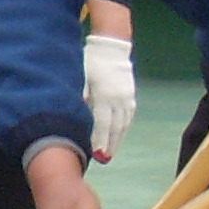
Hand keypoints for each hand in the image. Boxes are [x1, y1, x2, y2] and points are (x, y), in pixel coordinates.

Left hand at [83, 32, 136, 161]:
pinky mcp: (130, 96)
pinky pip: (128, 117)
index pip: (102, 124)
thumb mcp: (82, 77)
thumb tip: (77, 113)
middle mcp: (118, 99)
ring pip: (123, 124)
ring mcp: (126, 98)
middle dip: (109, 145)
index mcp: (104, 95)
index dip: (99, 140)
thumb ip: (80, 96)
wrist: (111, 48)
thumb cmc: (91, 62)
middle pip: (114, 128)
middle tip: (104, 159)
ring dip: (117, 139)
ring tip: (110, 153)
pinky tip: (118, 136)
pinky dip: (123, 128)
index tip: (97, 154)